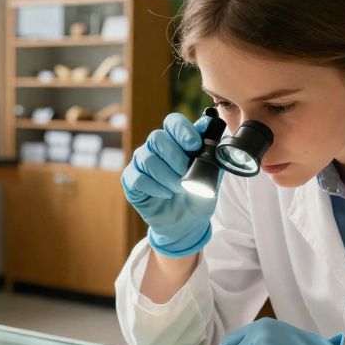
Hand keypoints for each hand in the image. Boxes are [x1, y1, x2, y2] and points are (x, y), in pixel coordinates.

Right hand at [121, 113, 220, 256]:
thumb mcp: (213, 174)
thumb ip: (212, 151)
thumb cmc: (199, 194)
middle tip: (186, 173)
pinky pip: (137, 178)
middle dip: (175, 156)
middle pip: (157, 137)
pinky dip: (154, 187)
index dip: (182, 130)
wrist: (189, 222)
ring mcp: (141, 163)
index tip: (195, 145)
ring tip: (179, 188)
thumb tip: (211, 125)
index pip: (173, 122)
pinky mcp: (131, 182)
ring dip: (166, 175)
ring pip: (146, 158)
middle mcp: (156, 148)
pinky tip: (166, 195)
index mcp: (176, 141)